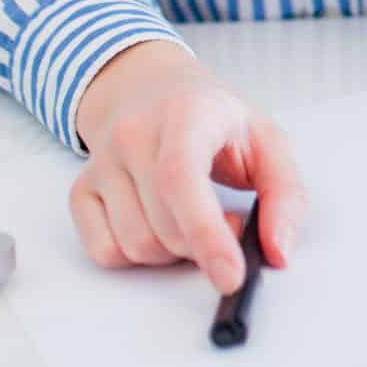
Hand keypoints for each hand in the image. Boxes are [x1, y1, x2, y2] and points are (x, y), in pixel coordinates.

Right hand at [69, 41, 306, 293]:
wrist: (152, 91)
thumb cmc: (215, 120)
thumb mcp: (267, 141)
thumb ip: (285, 194)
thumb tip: (278, 251)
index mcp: (186, 113)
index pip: (182, 178)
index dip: (206, 233)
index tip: (232, 275)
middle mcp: (133, 134)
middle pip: (163, 227)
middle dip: (203, 245)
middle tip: (228, 221)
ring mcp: (100, 163)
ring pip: (135, 246)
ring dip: (174, 252)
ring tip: (193, 218)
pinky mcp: (80, 191)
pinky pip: (104, 252)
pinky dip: (138, 256)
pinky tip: (159, 224)